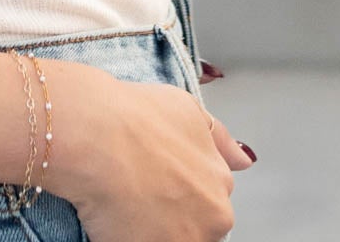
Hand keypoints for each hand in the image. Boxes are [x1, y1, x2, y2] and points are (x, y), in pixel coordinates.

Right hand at [46, 61, 252, 241]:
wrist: (95, 136)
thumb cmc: (136, 117)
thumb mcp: (188, 110)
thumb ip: (220, 140)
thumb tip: (244, 160)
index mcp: (220, 191)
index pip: (208, 206)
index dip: (179, 194)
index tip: (159, 184)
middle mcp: (208, 223)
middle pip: (191, 228)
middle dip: (170, 216)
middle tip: (139, 192)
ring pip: (168, 239)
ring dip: (150, 230)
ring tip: (123, 204)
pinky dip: (125, 236)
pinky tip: (112, 218)